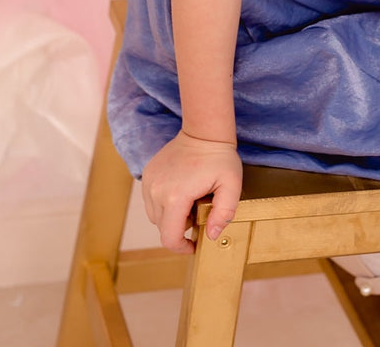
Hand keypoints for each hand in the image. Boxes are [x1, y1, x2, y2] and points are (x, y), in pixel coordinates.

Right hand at [141, 129, 242, 252]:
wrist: (203, 131)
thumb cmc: (219, 158)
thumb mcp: (232, 186)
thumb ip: (224, 214)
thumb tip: (211, 236)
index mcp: (176, 197)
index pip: (169, 238)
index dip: (181, 247)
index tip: (194, 244)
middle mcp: (157, 191)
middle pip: (162, 228)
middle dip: (180, 228)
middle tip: (198, 213)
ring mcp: (149, 182)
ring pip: (155, 216)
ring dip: (170, 216)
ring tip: (190, 202)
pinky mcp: (147, 174)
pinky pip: (151, 200)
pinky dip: (163, 203)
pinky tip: (180, 192)